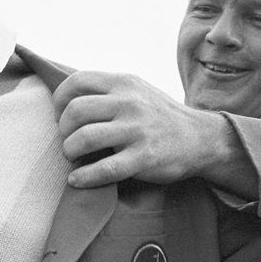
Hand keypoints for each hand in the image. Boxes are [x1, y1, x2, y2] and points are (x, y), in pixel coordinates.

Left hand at [52, 71, 232, 187]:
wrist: (201, 139)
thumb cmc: (160, 116)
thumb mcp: (137, 90)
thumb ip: (107, 90)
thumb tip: (66, 98)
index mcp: (124, 83)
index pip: (76, 81)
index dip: (59, 100)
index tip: (61, 116)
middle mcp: (130, 103)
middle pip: (75, 111)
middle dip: (63, 129)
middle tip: (69, 140)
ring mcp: (137, 130)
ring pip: (84, 139)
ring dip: (70, 151)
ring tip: (74, 158)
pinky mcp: (144, 158)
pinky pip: (104, 169)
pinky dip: (84, 177)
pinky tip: (77, 180)